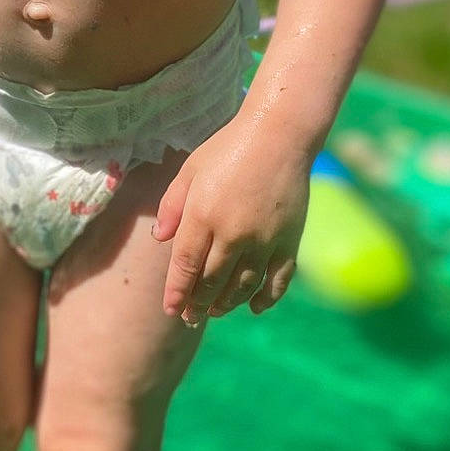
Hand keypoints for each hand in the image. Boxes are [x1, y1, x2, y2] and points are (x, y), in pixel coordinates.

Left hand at [153, 122, 309, 325]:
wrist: (279, 133)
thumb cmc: (229, 147)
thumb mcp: (190, 169)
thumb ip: (172, 205)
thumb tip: (160, 240)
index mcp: (204, 215)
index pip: (185, 265)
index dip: (177, 292)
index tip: (171, 310)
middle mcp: (233, 233)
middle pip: (212, 281)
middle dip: (198, 303)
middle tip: (190, 316)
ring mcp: (264, 240)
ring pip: (243, 286)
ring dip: (226, 304)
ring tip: (215, 311)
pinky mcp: (289, 240)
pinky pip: (278, 279)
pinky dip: (266, 298)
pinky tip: (254, 307)